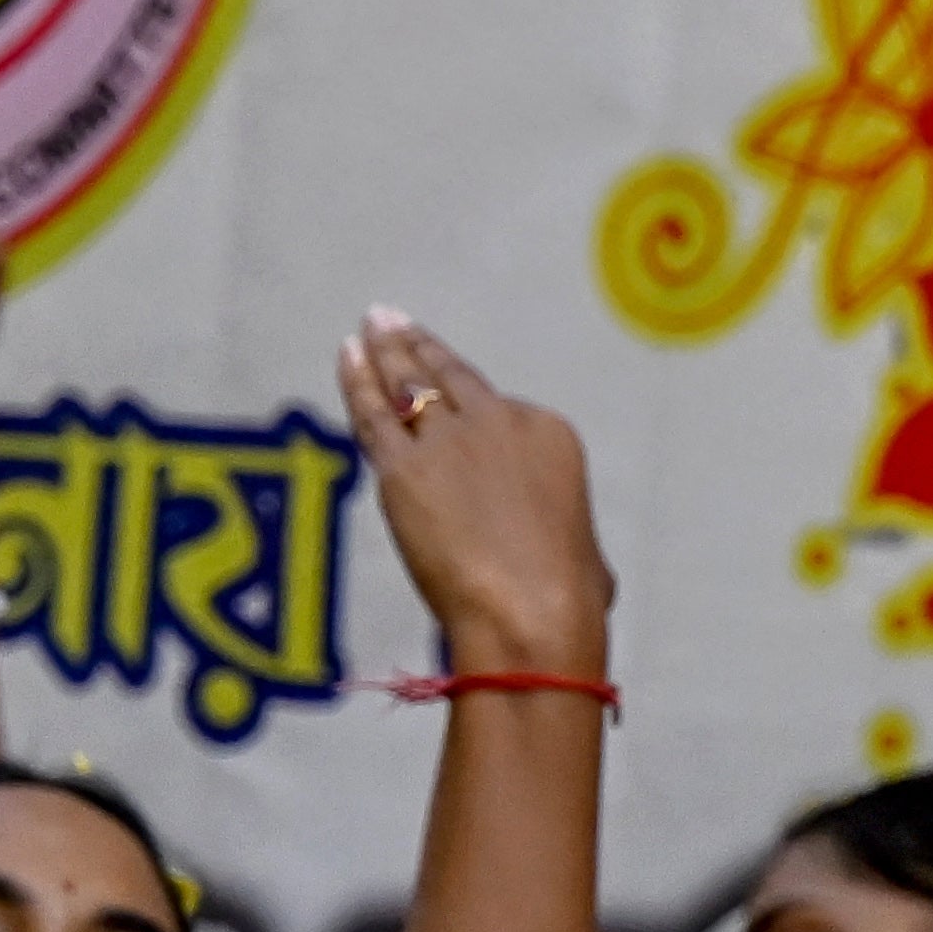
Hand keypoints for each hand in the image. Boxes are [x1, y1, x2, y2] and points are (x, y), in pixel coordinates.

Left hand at [339, 312, 612, 678]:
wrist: (531, 611)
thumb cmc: (567, 597)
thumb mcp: (584, 554)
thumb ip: (565, 539)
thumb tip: (586, 575)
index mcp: (547, 432)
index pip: (493, 408)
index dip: (463, 400)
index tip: (438, 380)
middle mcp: (498, 424)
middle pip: (446, 377)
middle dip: (415, 346)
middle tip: (389, 319)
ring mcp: (448, 442)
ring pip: (406, 387)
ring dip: (382, 351)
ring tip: (368, 325)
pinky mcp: (403, 470)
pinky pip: (372, 416)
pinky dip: (355, 382)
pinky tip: (346, 356)